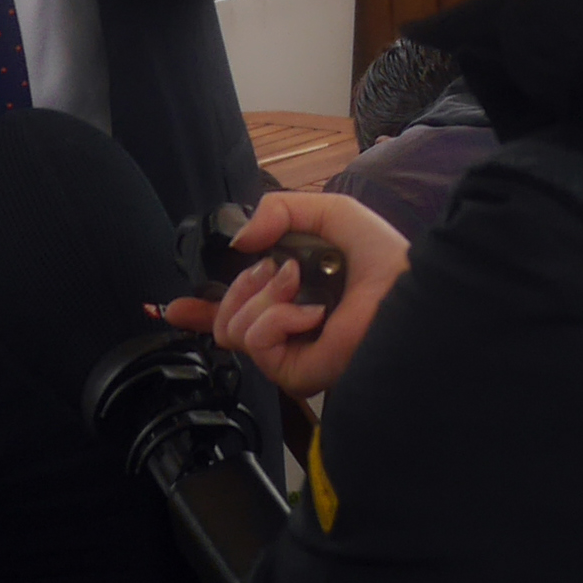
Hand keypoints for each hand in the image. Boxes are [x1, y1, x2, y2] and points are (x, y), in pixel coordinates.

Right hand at [155, 190, 405, 398]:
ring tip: (299, 287)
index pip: (233, 312)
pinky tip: (312, 314)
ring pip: (232, 328)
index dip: (201, 310)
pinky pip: (256, 339)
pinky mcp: (292, 373)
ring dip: (263, 296)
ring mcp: (287, 354)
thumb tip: (240, 240)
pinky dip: (280, 316)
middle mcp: (286, 330)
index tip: (176, 306)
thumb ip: (280, 210)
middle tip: (279, 271)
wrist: (406, 290)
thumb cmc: (380, 259)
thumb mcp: (328, 213)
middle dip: (241, 285)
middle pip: (223, 319)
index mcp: (289, 299)